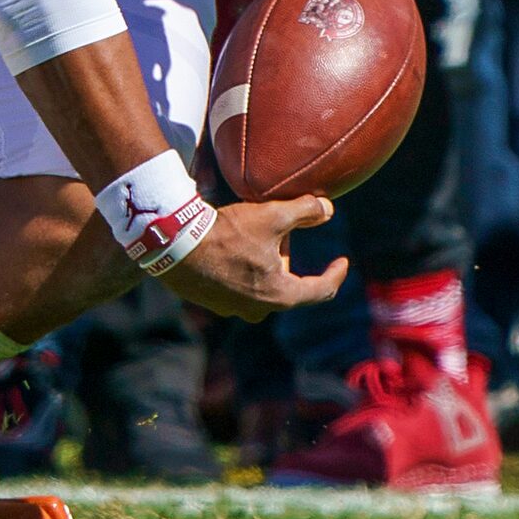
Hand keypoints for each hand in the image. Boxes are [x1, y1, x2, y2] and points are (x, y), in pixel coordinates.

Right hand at [162, 196, 346, 320]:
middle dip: (286, 254)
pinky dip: (244, 265)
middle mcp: (259, 309)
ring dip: (264, 260)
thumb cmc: (228, 233)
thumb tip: (328, 209)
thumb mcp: (272, 215)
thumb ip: (305, 211)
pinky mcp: (214, 301)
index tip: (342, 261)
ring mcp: (234, 308)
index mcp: (280, 295)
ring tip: (255, 232)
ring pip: (262, 282)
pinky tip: (233, 243)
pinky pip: (240, 284)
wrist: (176, 246)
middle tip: (281, 228)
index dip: (335, 274)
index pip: (320, 290)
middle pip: (287, 281)